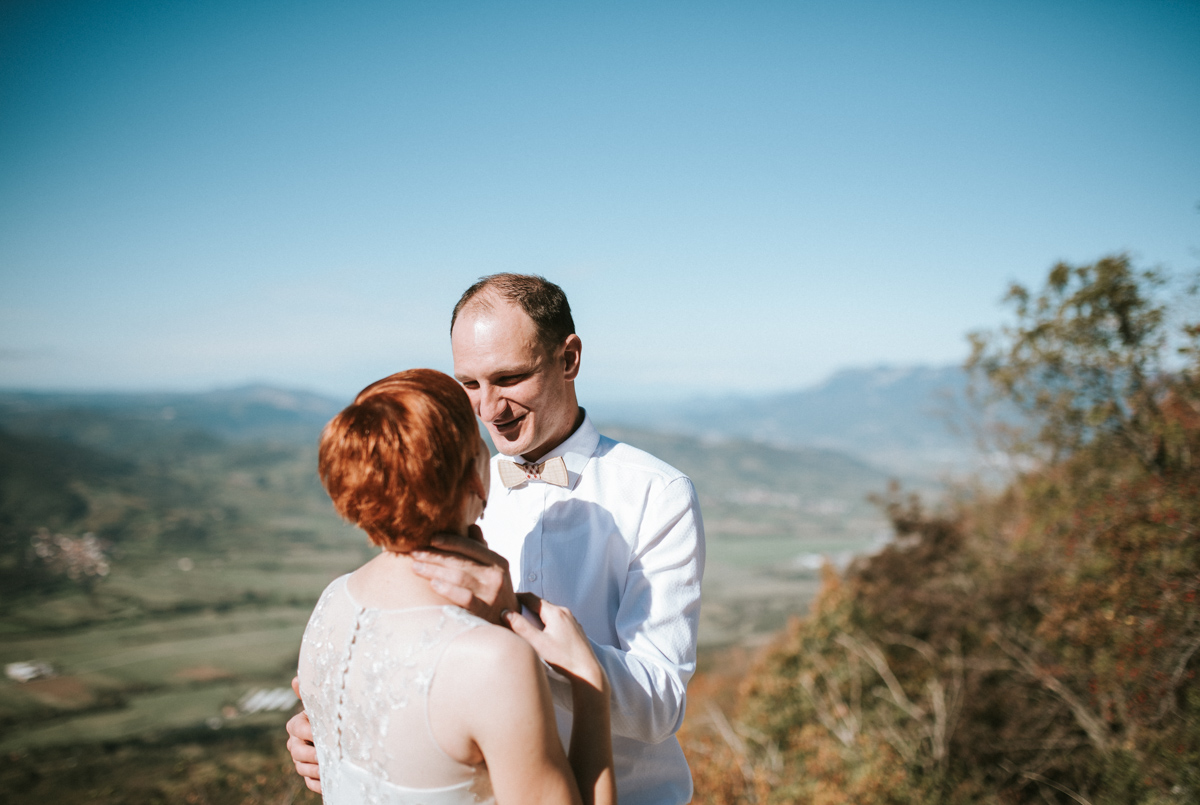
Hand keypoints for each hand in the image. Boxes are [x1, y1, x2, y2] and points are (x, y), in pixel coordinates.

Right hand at [286, 678, 320, 792]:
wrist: (340, 735)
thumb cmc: (329, 716)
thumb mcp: (321, 705)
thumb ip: (309, 694)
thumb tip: (295, 679)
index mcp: (296, 726)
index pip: (296, 728)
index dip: (308, 731)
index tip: (322, 733)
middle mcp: (295, 744)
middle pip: (297, 752)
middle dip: (312, 753)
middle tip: (327, 754)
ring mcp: (301, 762)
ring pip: (302, 769)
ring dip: (316, 769)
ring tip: (331, 767)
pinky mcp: (309, 776)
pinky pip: (310, 783)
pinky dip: (319, 784)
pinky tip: (330, 782)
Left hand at [411, 525, 517, 623]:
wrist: (509, 625)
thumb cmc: (495, 593)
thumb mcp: (494, 570)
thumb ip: (481, 549)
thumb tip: (471, 526)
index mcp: (498, 562)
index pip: (471, 547)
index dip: (450, 541)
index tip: (430, 538)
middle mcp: (496, 576)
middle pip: (461, 561)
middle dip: (435, 556)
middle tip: (414, 553)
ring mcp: (490, 594)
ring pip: (459, 577)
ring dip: (435, 571)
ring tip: (415, 567)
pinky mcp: (484, 612)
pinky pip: (464, 598)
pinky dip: (448, 589)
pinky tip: (433, 584)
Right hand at [506, 593, 607, 693]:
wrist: (587, 672)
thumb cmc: (563, 659)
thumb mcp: (538, 643)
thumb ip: (520, 627)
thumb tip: (506, 613)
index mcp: (555, 612)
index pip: (531, 598)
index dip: (517, 597)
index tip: (505, 601)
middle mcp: (564, 612)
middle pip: (540, 604)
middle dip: (525, 608)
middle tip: (512, 615)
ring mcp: (571, 620)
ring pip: (549, 613)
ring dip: (536, 616)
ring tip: (524, 626)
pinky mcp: (574, 629)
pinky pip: (557, 620)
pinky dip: (546, 623)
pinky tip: (542, 635)